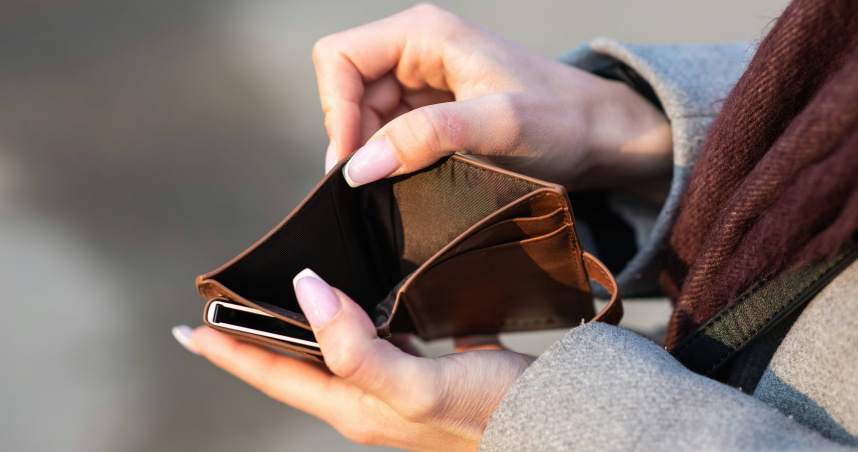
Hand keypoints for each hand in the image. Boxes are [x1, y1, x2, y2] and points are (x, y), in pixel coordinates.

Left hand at [177, 269, 533, 450]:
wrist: (548, 424)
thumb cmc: (486, 412)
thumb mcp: (416, 386)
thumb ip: (355, 347)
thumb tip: (306, 291)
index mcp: (351, 405)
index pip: (272, 376)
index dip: (228, 351)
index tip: (188, 326)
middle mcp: (364, 398)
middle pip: (293, 363)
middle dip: (254, 334)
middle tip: (226, 301)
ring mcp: (391, 385)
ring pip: (328, 349)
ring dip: (298, 324)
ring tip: (277, 295)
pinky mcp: (419, 369)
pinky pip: (368, 338)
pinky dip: (348, 315)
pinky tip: (355, 295)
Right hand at [314, 3, 670, 189]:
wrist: (601, 137)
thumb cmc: (563, 119)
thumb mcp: (498, 125)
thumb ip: (428, 138)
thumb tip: (360, 165)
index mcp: (424, 33)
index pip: (339, 58)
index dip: (336, 109)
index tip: (354, 161)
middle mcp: (417, 51)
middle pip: (346, 91)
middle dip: (352, 138)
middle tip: (372, 185)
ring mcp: (423, 82)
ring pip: (364, 117)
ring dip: (372, 153)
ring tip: (398, 185)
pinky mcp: (433, 112)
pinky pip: (389, 134)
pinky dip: (390, 160)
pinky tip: (409, 181)